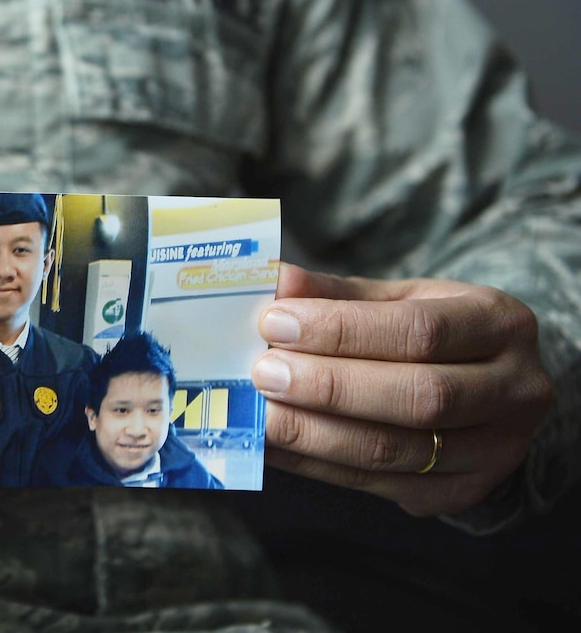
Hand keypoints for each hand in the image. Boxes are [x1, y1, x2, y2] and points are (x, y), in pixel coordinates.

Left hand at [252, 263, 552, 516]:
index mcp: (500, 325)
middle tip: (263, 372)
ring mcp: (495, 452)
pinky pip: (376, 484)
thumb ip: (338, 294)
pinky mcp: (460, 494)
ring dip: (314, 434)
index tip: (275, 322)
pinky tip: (271, 445)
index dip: (343, 329)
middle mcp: (514, 391)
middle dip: (328, 386)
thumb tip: (278, 280)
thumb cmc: (431, 336)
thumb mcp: (399, 301)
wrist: (484, 393)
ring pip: (395, 451)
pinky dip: (314, 464)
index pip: (420, 330)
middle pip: (417, 397)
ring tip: (258, 414)